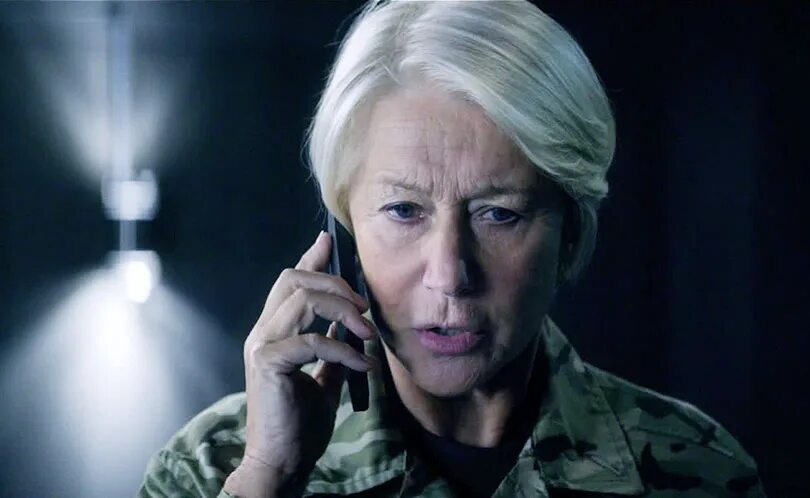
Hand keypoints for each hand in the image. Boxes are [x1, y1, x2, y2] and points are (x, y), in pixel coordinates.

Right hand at [223, 231, 376, 496]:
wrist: (283, 461)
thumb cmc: (300, 424)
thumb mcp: (324, 380)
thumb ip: (333, 352)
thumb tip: (353, 332)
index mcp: (274, 331)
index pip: (289, 282)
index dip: (309, 258)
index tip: (327, 241)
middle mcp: (263, 332)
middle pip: (293, 279)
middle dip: (335, 283)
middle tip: (363, 307)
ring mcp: (261, 345)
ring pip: (303, 300)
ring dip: (344, 312)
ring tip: (367, 334)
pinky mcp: (268, 363)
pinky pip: (312, 341)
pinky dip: (344, 350)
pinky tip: (363, 364)